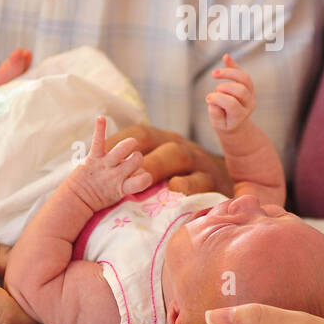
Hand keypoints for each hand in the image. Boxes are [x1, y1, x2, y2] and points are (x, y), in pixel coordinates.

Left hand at [66, 116, 152, 211]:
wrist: (76, 200)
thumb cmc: (101, 197)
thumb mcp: (119, 196)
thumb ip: (132, 183)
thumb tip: (145, 171)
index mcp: (123, 188)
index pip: (143, 181)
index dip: (146, 178)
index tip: (144, 177)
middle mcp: (116, 175)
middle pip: (137, 160)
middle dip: (138, 157)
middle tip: (133, 160)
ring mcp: (105, 165)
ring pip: (124, 148)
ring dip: (129, 144)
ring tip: (131, 144)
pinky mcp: (93, 158)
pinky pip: (98, 141)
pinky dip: (100, 129)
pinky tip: (101, 118)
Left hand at [105, 124, 232, 195]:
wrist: (226, 181)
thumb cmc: (180, 178)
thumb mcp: (159, 166)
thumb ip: (133, 167)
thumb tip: (97, 168)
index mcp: (162, 141)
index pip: (139, 134)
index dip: (118, 141)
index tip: (97, 154)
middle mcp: (179, 146)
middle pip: (157, 142)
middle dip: (139, 154)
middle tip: (119, 170)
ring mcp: (198, 161)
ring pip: (179, 155)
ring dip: (159, 165)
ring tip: (141, 178)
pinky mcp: (213, 179)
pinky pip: (202, 180)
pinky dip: (189, 184)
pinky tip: (176, 189)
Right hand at [205, 54, 255, 131]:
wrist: (236, 124)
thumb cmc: (225, 123)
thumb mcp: (218, 124)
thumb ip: (215, 114)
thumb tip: (213, 100)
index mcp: (241, 115)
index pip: (232, 104)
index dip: (218, 99)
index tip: (207, 99)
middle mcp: (249, 103)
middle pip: (240, 90)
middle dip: (224, 88)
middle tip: (213, 92)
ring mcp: (251, 93)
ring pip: (244, 78)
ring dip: (229, 73)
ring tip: (214, 74)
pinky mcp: (248, 86)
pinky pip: (241, 73)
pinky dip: (233, 65)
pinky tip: (225, 57)